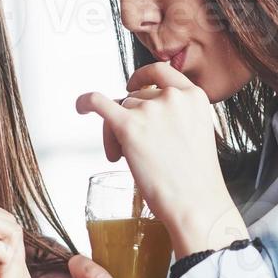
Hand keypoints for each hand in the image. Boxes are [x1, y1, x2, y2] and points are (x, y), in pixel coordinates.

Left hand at [75, 62, 248, 256]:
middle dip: (130, 119)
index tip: (134, 87)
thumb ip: (177, 117)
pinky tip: (80, 107)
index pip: (162, 74)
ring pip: (120, 109)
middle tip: (133, 151)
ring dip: (117, 132)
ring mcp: (151, 110)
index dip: (143, 78)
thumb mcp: (197, 133)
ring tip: (126, 160)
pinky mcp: (129, 126)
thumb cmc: (196, 179)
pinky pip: (99, 103)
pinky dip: (86, 103)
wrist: (195, 203)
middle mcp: (173, 97)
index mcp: (194, 96)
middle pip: (136, 98)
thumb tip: (141, 113)